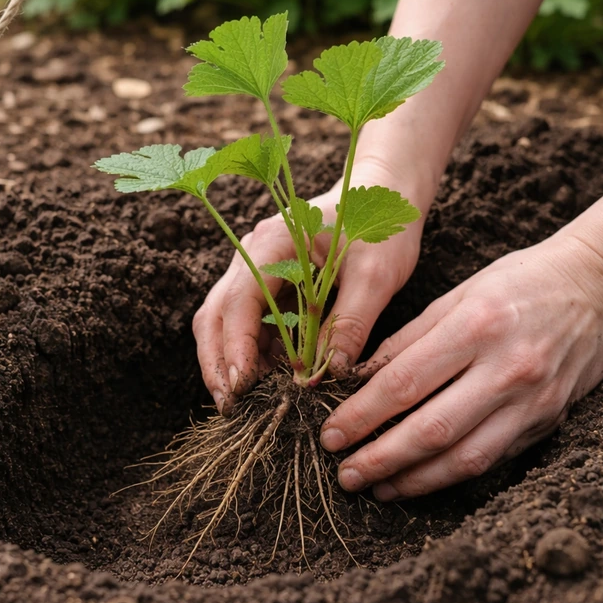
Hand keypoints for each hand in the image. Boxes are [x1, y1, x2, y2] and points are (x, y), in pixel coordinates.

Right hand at [193, 164, 426, 413]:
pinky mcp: (270, 288)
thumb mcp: (376, 276)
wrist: (386, 195)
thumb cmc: (383, 226)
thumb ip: (351, 323)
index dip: (236, 346)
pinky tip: (268, 385)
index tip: (242, 387)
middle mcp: (253, 256)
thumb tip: (329, 375)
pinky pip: (251, 326)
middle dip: (218, 363)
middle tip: (231, 407)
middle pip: (216, 315)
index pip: (239, 300)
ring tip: (247, 405)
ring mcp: (257, 271)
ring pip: (225, 324)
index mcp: (272, 243)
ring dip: (232, 363)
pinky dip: (253, 356)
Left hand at [319, 234, 602, 499]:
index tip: (330, 434)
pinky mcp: (548, 422)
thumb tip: (359, 381)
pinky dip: (451, 475)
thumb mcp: (458, 294)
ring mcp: (532, 401)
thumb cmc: (519, 282)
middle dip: (380, 458)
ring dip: (414, 480)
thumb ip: (408, 339)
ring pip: (464, 458)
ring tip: (376, 486)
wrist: (600, 287)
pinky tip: (420, 479)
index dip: (362, 415)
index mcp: (475, 325)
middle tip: (344, 474)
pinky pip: (492, 459)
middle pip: (431, 430)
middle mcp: (506, 368)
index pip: (404, 382)